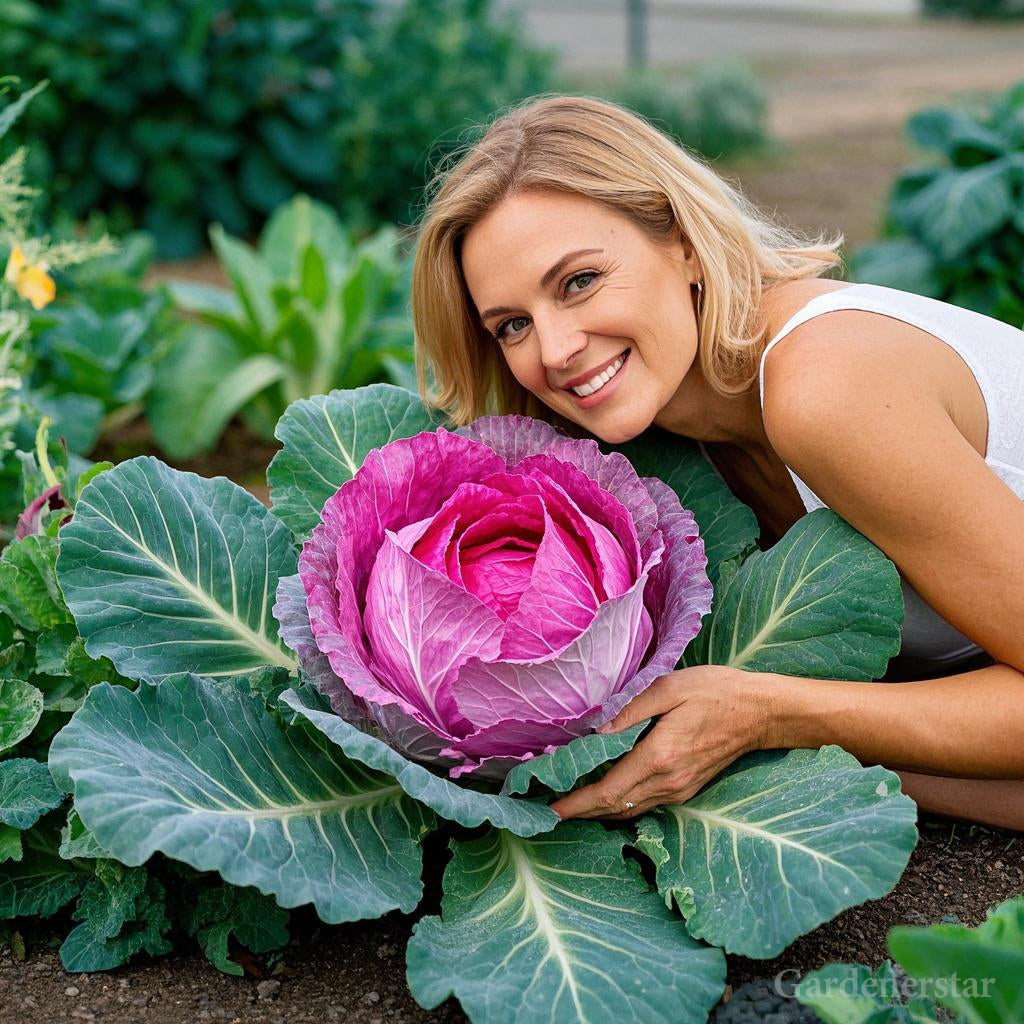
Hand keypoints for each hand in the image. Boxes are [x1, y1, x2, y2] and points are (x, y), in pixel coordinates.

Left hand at [549, 665, 773, 820]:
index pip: (607, 791)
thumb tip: (596, 731)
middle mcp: (668, 782)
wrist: (760, 712)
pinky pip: (645, 804)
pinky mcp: (686, 789)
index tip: (549, 810)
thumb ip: (629, 710)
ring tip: (570, 804)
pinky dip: (620, 804)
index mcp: (659, 757)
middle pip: (614, 808)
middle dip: (580, 812)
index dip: (575, 804)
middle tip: (549, 810)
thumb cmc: (715, 692)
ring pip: (629, 809)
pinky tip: (605, 793)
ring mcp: (679, 790)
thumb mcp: (669, 688)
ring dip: (598, 811)